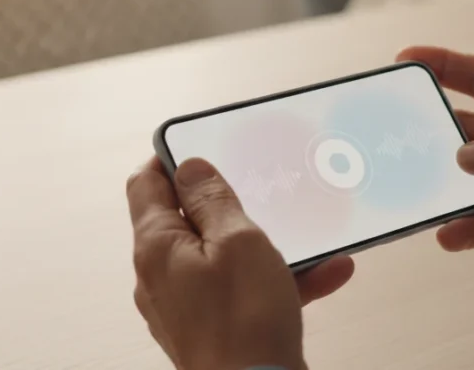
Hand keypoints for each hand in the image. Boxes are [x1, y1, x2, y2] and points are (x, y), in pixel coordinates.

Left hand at [127, 157, 354, 369]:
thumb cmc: (244, 323)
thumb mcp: (238, 240)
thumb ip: (213, 198)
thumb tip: (190, 168)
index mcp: (156, 247)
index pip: (145, 184)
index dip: (173, 159)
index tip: (206, 146)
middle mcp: (161, 276)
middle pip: (187, 221)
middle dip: (230, 203)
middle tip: (263, 188)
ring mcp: (186, 306)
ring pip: (224, 258)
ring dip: (267, 244)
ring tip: (310, 236)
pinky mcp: (214, 329)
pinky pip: (244, 291)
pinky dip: (280, 279)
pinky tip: (328, 273)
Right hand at [398, 47, 473, 315]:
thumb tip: (462, 156)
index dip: (444, 64)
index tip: (405, 58)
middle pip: (457, 129)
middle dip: (425, 131)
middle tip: (392, 136)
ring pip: (456, 180)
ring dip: (435, 185)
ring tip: (412, 189)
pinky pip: (469, 225)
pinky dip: (455, 229)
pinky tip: (449, 233)